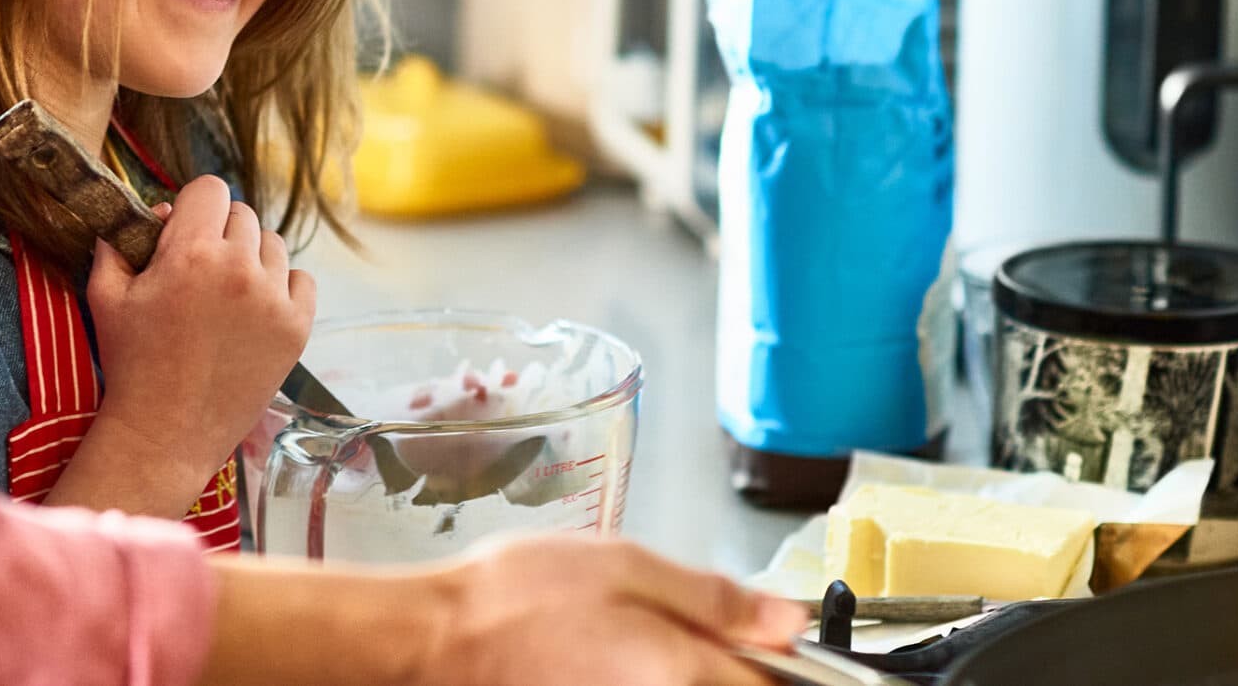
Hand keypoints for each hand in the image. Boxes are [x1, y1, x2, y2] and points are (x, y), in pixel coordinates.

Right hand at [82, 175, 314, 501]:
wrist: (166, 434)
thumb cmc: (132, 364)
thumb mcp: (106, 297)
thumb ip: (120, 242)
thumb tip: (152, 213)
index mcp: (191, 253)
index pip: (210, 189)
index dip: (194, 205)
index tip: (185, 229)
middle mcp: (239, 269)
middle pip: (242, 214)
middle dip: (219, 233)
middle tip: (200, 269)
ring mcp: (274, 299)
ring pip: (273, 244)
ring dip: (251, 258)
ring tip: (226, 294)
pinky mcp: (298, 327)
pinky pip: (301, 279)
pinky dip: (282, 287)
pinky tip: (255, 310)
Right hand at [202, 533, 805, 685]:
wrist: (442, 641)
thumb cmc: (519, 597)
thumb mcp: (626, 564)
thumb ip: (714, 595)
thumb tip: (789, 617)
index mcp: (686, 671)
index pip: (780, 683)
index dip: (795, 661)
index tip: (789, 641)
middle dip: (740, 663)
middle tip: (722, 630)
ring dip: (697, 666)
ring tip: (655, 635)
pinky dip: (657, 677)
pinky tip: (629, 656)